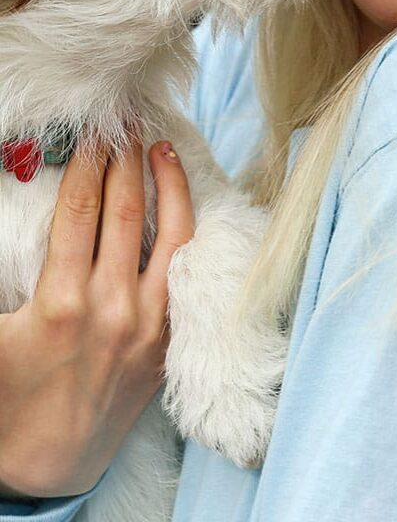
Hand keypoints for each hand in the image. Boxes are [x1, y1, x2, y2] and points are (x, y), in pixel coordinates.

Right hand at [0, 139, 193, 498]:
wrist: (48, 463)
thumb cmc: (11, 395)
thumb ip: (6, 268)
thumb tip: (7, 216)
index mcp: (61, 302)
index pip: (81, 210)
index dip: (89, 162)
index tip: (95, 131)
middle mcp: (112, 307)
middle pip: (125, 211)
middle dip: (126, 159)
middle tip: (128, 122)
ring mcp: (148, 325)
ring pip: (170, 236)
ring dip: (167, 185)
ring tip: (162, 148)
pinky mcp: (168, 341)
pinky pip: (186, 275)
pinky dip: (188, 233)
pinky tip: (186, 206)